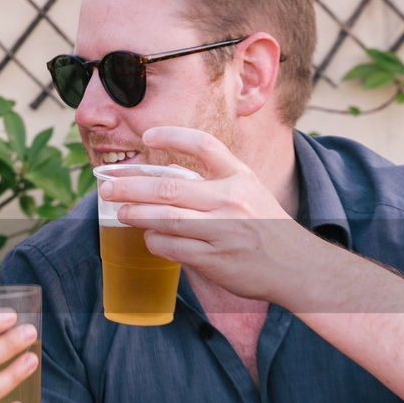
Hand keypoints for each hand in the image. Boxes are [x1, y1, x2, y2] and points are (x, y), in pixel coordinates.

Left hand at [99, 126, 315, 301]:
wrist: (295, 267)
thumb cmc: (266, 227)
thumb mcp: (249, 191)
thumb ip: (215, 182)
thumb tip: (167, 182)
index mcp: (239, 177)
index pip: (204, 145)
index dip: (173, 136)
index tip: (148, 136)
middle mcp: (230, 199)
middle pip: (170, 187)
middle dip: (132, 185)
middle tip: (107, 185)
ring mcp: (221, 230)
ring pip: (166, 218)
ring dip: (136, 213)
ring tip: (119, 210)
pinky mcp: (214, 259)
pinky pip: (173, 247)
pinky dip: (155, 241)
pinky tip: (148, 237)